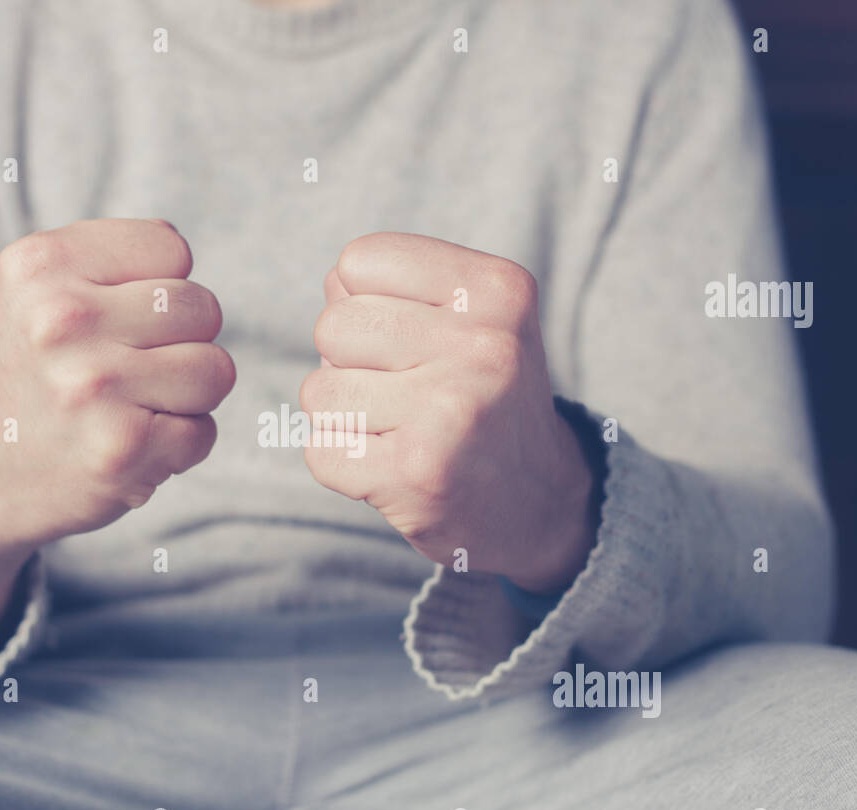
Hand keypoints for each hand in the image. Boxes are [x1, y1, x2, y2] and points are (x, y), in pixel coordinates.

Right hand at [0, 218, 234, 639]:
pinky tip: (125, 446)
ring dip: (187, 396)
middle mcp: (61, 318)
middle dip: (181, 341)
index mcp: (41, 264)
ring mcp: (91, 384)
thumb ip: (117, 262)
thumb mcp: (43, 288)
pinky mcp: (121, 447)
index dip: (158, 286)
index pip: (172, 249)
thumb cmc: (36, 371)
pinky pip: (202, 433)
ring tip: (129, 406)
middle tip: (122, 370)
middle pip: (202, 307)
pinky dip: (176, 447)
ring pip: (216, 370)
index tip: (113, 320)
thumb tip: (195, 292)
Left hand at [301, 232, 598, 593]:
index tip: (408, 339)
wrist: (536, 501)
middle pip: (332, 326)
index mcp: (497, 290)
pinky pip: (321, 452)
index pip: (359, 261)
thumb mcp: (472, 318)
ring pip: (319, 392)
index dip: (363, 302)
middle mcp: (484, 347)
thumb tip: (334, 283)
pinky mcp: (418, 473)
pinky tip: (394, 466)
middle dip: (348, 363)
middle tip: (402, 392)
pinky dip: (344, 465)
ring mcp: (452, 412)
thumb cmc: (482, 397)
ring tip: (400, 429)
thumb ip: (398, 287)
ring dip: (345, 417)